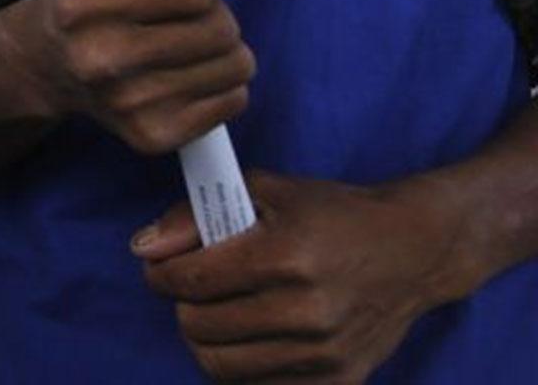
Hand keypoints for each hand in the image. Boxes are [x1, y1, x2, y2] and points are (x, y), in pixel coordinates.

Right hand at [21, 0, 253, 154]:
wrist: (46, 65)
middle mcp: (102, 57)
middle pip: (219, 28)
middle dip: (213, 12)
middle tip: (181, 13)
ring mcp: (127, 103)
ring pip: (234, 66)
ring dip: (222, 47)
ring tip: (187, 41)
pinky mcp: (151, 136)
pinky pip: (233, 101)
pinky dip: (222, 83)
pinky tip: (187, 73)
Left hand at [135, 170, 459, 380]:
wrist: (413, 251)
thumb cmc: (333, 214)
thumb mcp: (263, 191)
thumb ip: (194, 215)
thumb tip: (143, 247)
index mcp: (285, 256)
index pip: (189, 281)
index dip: (161, 274)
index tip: (162, 267)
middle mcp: (306, 312)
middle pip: (197, 327)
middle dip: (182, 304)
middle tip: (192, 287)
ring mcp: (323, 354)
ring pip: (219, 366)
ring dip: (205, 338)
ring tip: (215, 312)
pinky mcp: (337, 382)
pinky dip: (241, 365)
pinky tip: (249, 336)